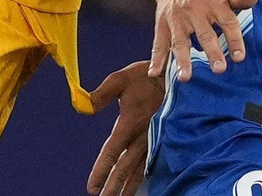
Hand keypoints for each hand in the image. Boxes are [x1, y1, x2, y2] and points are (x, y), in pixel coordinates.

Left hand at [86, 62, 164, 195]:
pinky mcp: (163, 139)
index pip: (112, 153)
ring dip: (129, 186)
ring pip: (140, 169)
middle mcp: (142, 137)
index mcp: (129, 124)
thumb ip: (101, 95)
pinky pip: (152, 163)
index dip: (101, 170)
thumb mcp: (121, 79)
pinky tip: (140, 184)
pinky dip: (145, 176)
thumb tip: (83, 106)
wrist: (178, 76)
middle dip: (113, 186)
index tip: (92, 187)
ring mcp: (154, 141)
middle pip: (124, 168)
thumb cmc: (147, 76)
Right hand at [149, 0, 258, 81]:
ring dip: (182, 60)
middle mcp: (195, 11)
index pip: (227, 22)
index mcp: (214, 3)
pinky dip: (156, 58)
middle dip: (212, 52)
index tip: (239, 58)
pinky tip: (154, 73)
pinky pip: (158, 42)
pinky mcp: (162, 24)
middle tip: (219, 69)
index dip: (234, 39)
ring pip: (180, 41)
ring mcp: (177, 19)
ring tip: (185, 78)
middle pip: (204, 33)